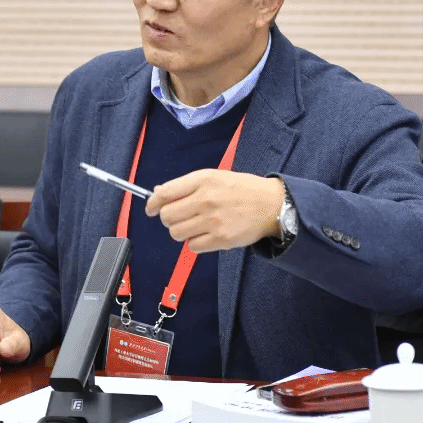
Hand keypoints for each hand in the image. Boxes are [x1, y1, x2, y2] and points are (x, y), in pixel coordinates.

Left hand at [144, 170, 284, 251]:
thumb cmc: (242, 189)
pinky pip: (192, 246)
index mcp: (202, 180)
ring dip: (181, 231)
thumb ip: (186, 185)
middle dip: (168, 218)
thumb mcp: (214, 177)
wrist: (271, 204)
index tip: (150, 208)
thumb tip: (158, 193)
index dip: (152, 203)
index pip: (165, 194)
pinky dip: (195, 242)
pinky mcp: (221, 239)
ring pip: (176, 233)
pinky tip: (205, 234)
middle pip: (167, 216)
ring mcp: (213, 221)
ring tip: (194, 225)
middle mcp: (206, 200)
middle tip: (180, 217)